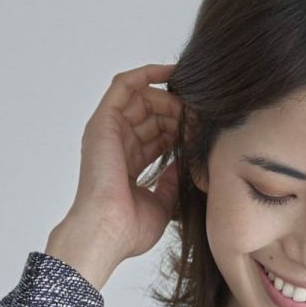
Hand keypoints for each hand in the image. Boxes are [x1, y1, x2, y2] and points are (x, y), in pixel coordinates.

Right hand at [47, 61, 183, 286]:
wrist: (108, 232)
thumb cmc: (129, 228)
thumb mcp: (162, 204)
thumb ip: (171, 182)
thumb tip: (182, 166)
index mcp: (127, 164)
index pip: (157, 136)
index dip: (180, 130)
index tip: (201, 132)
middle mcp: (115, 144)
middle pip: (151, 115)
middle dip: (178, 113)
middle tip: (201, 118)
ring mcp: (108, 131)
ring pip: (142, 98)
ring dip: (169, 99)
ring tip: (191, 106)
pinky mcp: (104, 121)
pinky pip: (124, 85)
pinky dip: (147, 75)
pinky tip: (171, 74)